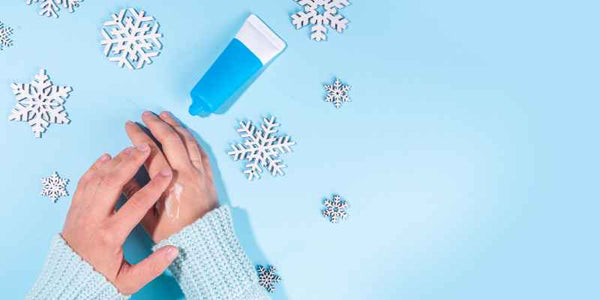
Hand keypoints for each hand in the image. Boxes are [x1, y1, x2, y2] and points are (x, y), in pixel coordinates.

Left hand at [62, 145, 178, 294]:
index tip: (167, 174)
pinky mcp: (74, 209)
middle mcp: (93, 220)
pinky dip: (95, 167)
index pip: (136, 205)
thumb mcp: (129, 282)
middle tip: (146, 148)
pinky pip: (83, 182)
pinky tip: (107, 157)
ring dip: (115, 161)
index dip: (154, 187)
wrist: (68, 281)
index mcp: (109, 236)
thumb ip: (152, 266)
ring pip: (97, 178)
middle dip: (130, 162)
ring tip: (132, 148)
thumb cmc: (100, 280)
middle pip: (112, 183)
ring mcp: (81, 212)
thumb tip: (174, 249)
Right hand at [124, 111, 217, 242]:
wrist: (204, 243)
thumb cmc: (174, 234)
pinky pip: (202, 151)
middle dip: (157, 124)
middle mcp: (188, 174)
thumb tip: (124, 174)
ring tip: (165, 115)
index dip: (139, 136)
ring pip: (189, 142)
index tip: (129, 126)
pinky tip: (185, 133)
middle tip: (145, 115)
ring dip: (176, 126)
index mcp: (170, 184)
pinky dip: (192, 139)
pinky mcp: (209, 177)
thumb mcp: (148, 219)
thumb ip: (136, 194)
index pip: (152, 151)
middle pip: (172, 140)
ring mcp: (201, 174)